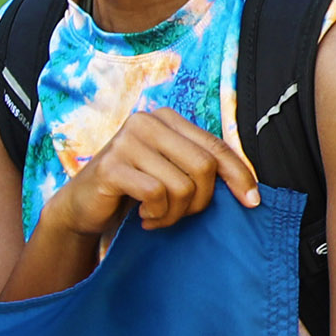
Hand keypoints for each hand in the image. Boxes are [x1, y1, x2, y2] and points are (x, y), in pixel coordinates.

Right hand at [35, 106, 259, 250]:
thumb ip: (199, 166)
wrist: (83, 206)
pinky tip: (146, 217)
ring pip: (182, 185)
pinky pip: (156, 194)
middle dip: (200, 201)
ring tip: (159, 217)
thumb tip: (251, 188)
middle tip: (181, 215)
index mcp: (166, 118)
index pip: (216, 146)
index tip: (252, 202)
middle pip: (204, 166)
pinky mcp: (111, 166)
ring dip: (175, 213)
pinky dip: (157, 214)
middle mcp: (146, 122)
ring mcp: (126, 141)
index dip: (239, 176)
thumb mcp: (170, 171)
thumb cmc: (133, 190)